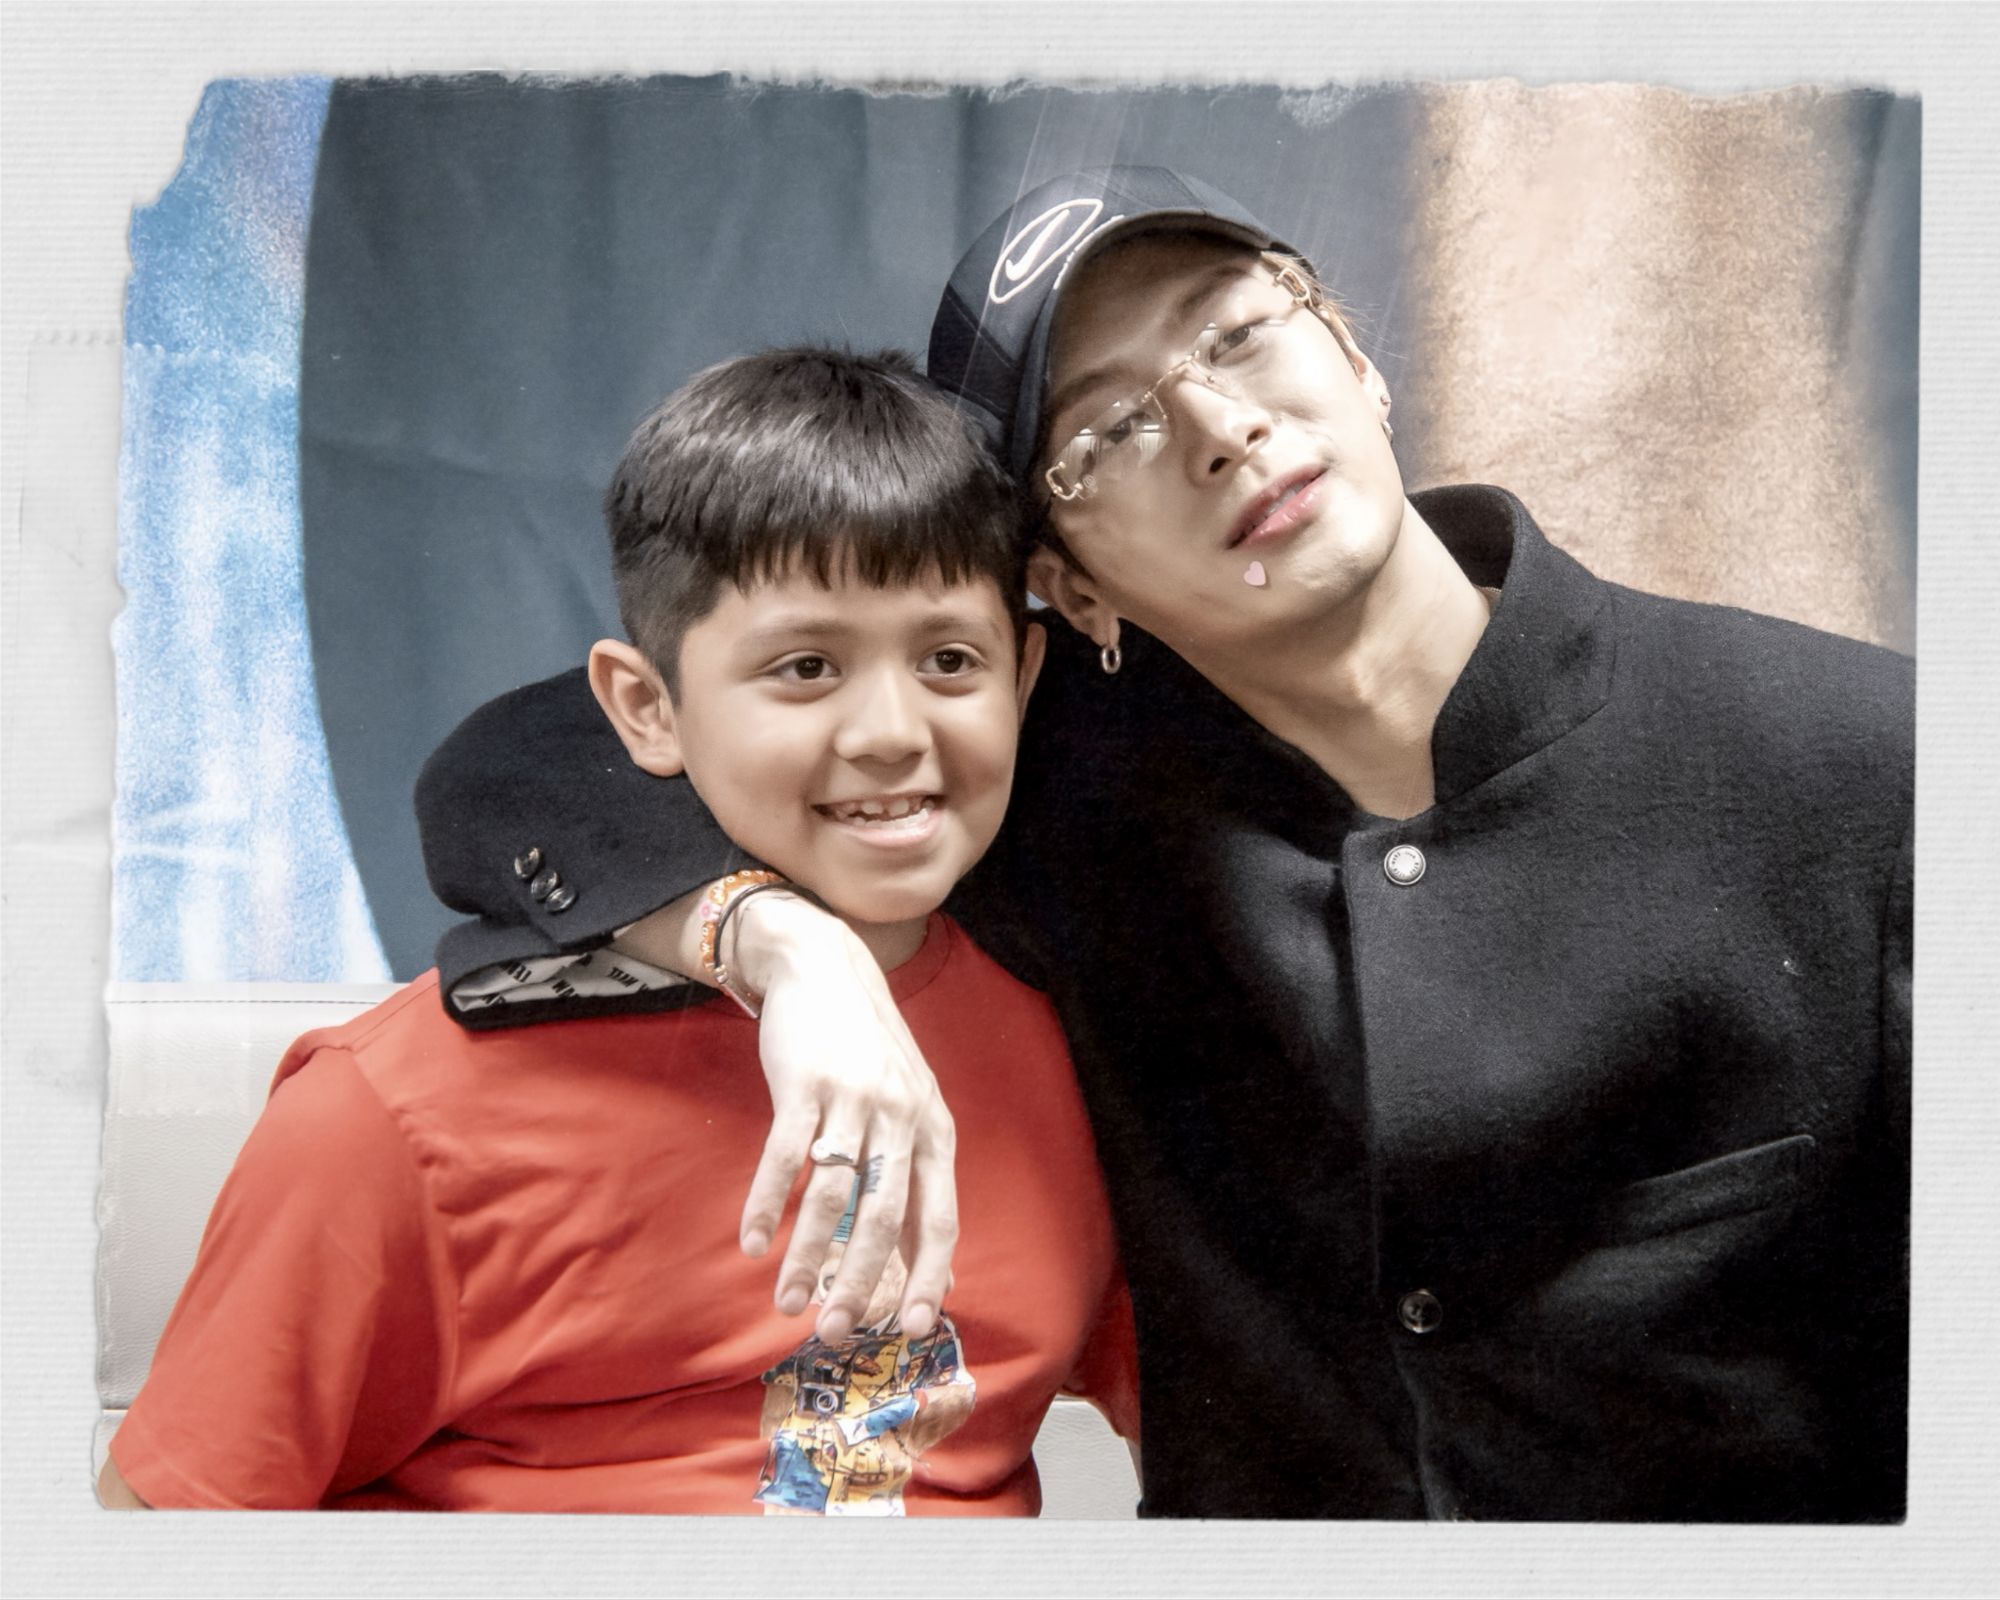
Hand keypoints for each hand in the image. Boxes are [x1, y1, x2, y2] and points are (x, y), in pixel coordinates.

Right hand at [732, 893, 958, 1342]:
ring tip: (785, 1302)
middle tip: (836, 1332)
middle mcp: (901, 1117)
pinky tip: (752, 1242)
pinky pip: (784, 1157)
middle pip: (885, 1216)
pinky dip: (767, 1204)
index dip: (930, 1275)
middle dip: (862, 1282)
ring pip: (832, 1195)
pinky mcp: (806, 1083)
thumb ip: (915, 1181)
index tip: (914, 1328)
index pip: (939, 1217)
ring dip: (805, 1256)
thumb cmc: (867, 1054)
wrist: (825, 969)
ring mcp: (854, 1098)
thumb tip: (933, 1266)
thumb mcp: (908, 1110)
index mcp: (933, 1131)